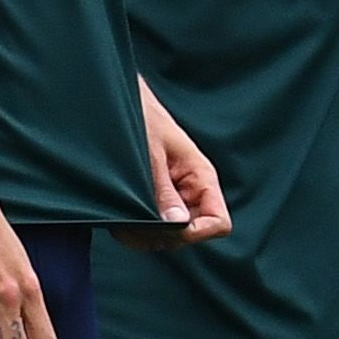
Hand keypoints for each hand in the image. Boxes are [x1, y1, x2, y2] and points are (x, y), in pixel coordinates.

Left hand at [130, 81, 232, 245]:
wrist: (121, 101)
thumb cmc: (141, 117)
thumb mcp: (150, 154)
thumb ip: (163, 190)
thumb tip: (177, 224)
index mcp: (201, 177)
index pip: (218, 222)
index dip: (197, 232)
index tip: (168, 227)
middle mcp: (191, 192)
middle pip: (191, 235)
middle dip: (163, 235)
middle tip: (134, 224)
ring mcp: (172, 199)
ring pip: (170, 237)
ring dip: (146, 235)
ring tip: (124, 220)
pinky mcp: (153, 202)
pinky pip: (151, 230)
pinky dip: (135, 231)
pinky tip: (120, 219)